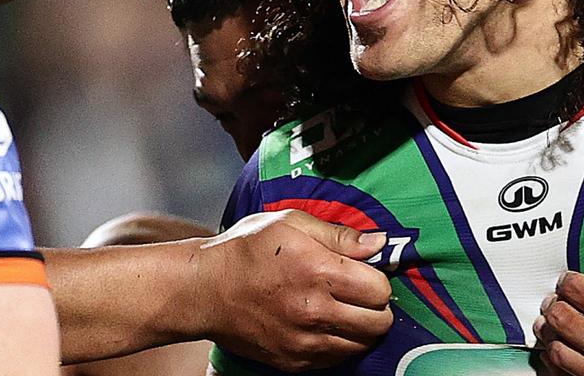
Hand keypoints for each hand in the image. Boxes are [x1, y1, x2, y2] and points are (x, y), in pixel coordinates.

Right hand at [194, 209, 393, 370]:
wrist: (203, 290)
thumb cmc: (245, 250)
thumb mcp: (291, 223)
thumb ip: (340, 235)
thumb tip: (379, 243)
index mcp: (318, 272)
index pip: (380, 290)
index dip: (378, 279)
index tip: (365, 272)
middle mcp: (314, 312)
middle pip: (379, 322)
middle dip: (377, 306)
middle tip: (361, 292)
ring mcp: (304, 341)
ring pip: (362, 344)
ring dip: (361, 327)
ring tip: (344, 309)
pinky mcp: (293, 360)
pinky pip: (337, 359)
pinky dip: (340, 343)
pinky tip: (326, 324)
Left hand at [533, 204, 583, 375]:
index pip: (577, 291)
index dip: (567, 281)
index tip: (567, 279)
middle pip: (561, 321)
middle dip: (554, 307)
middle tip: (554, 300)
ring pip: (559, 354)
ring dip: (552, 337)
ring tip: (550, 327)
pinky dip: (559, 366)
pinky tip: (562, 357)